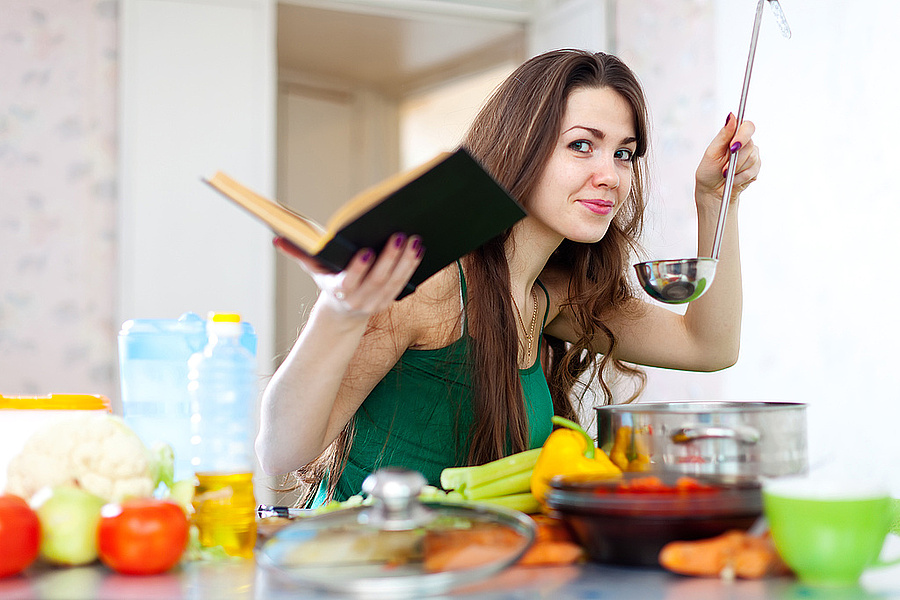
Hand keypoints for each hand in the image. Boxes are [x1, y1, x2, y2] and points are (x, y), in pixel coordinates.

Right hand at [273, 233, 423, 316]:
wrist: (342, 313)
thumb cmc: (328, 282)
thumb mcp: (313, 270)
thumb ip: (299, 254)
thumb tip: (278, 239)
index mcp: (338, 291)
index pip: (349, 281)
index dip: (359, 268)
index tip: (367, 251)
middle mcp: (358, 300)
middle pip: (377, 280)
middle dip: (389, 257)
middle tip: (399, 235)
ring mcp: (376, 303)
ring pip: (394, 283)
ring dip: (406, 261)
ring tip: (415, 239)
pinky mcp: (388, 301)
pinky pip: (403, 284)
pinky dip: (411, 267)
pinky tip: (419, 250)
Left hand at [695, 113, 761, 208]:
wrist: (712, 191)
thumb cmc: (709, 170)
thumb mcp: (712, 151)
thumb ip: (723, 135)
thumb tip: (731, 116)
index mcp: (733, 136)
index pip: (748, 127)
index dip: (743, 136)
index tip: (733, 146)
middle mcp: (745, 144)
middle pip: (750, 145)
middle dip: (735, 159)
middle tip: (724, 168)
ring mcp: (752, 156)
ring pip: (752, 159)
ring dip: (736, 169)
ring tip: (726, 174)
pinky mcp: (755, 169)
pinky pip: (753, 171)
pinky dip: (740, 177)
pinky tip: (733, 179)